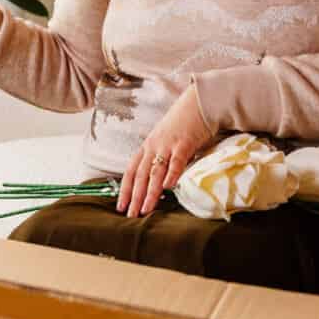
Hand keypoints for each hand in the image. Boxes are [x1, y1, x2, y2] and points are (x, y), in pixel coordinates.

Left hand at [117, 84, 214, 216]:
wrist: (197, 102)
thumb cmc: (183, 123)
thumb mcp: (166, 140)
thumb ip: (161, 158)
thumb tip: (159, 181)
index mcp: (147, 146)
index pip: (131, 171)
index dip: (125, 189)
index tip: (120, 207)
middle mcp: (154, 146)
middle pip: (141, 175)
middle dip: (135, 197)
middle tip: (131, 215)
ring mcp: (168, 145)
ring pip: (156, 172)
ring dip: (150, 192)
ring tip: (146, 209)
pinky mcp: (184, 143)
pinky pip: (177, 161)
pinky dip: (171, 174)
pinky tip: (168, 188)